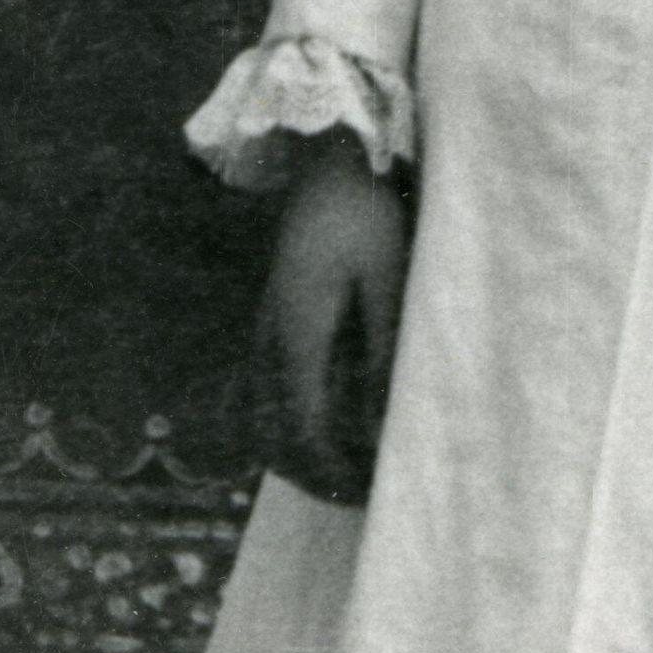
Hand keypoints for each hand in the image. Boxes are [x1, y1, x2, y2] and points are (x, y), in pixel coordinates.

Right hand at [251, 133, 411, 505]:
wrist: (330, 157)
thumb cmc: (368, 214)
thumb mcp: (387, 283)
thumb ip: (381, 356)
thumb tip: (381, 426)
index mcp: (296, 338)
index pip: (304, 435)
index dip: (336, 475)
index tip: (374, 494)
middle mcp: (269, 341)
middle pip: (273, 439)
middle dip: (314, 477)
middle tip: (362, 495)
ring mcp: (264, 329)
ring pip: (264, 419)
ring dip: (299, 454)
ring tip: (348, 470)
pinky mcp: (273, 318)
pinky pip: (268, 392)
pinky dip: (292, 423)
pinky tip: (331, 425)